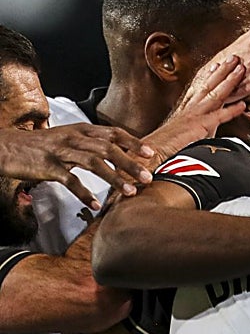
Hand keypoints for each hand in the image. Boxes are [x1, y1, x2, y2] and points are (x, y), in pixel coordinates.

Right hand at [0, 124, 153, 209]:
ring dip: (113, 178)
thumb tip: (121, 152)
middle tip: (147, 177)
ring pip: (92, 162)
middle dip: (130, 163)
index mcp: (81, 129)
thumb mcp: (69, 138)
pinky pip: (70, 180)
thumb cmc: (41, 145)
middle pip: (108, 148)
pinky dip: (83, 193)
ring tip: (129, 192)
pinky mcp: (48, 166)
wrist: (6, 147)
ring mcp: (60, 151)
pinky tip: (94, 204)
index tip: (151, 154)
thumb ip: (93, 144)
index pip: (113, 133)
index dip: (133, 143)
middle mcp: (73, 137)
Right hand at [145, 57, 247, 166]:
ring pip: (215, 94)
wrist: (149, 155)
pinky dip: (231, 111)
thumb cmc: (163, 149)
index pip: (200, 89)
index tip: (217, 65)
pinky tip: (243, 105)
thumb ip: (194, 131)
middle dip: (223, 71)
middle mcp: (190, 109)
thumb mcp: (181, 135)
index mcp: (186, 110)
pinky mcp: (198, 127)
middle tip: (234, 57)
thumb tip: (202, 133)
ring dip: (229, 81)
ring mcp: (194, 116)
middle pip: (209, 85)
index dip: (210, 76)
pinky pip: (218, 117)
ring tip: (241, 68)